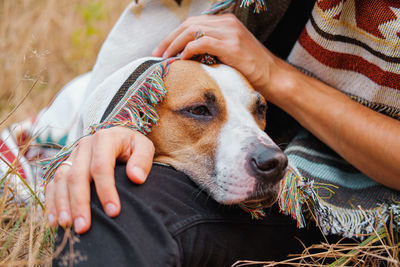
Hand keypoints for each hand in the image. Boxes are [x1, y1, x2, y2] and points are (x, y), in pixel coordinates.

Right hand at [45, 127, 154, 233]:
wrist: (119, 137)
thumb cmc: (133, 146)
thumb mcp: (145, 147)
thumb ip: (143, 160)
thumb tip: (136, 177)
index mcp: (105, 138)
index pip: (101, 166)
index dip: (106, 190)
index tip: (113, 212)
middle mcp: (84, 145)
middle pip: (77, 175)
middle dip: (80, 203)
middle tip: (84, 227)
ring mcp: (72, 156)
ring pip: (61, 179)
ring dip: (62, 204)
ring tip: (67, 225)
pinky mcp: (64, 166)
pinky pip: (53, 183)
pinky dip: (52, 202)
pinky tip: (54, 221)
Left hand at [152, 13, 284, 95]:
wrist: (273, 77)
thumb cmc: (251, 69)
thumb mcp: (229, 52)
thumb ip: (211, 48)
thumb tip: (186, 55)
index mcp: (225, 22)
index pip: (192, 23)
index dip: (174, 35)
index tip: (162, 49)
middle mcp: (226, 22)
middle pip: (189, 24)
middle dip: (169, 39)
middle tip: (157, 54)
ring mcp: (229, 32)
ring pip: (192, 31)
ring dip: (175, 45)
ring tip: (165, 58)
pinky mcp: (231, 45)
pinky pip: (202, 42)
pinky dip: (188, 50)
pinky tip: (182, 60)